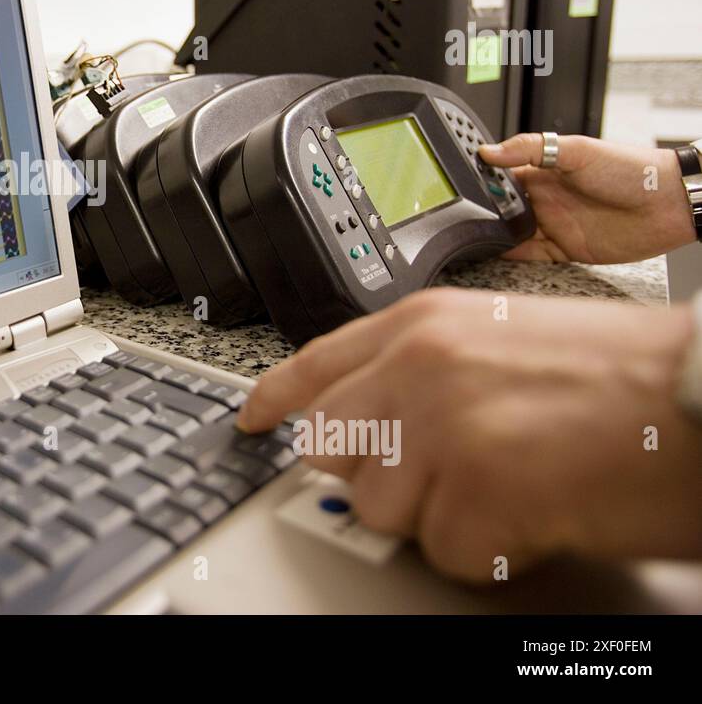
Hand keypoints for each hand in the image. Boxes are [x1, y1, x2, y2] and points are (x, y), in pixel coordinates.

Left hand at [237, 288, 701, 580]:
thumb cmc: (626, 376)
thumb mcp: (506, 342)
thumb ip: (426, 374)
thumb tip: (372, 425)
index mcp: (425, 324)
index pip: (316, 363)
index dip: (276, 397)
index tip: (249, 419)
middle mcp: (419, 366)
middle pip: (331, 447)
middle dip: (383, 474)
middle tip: (461, 471)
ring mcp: (440, 425)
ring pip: (380, 507)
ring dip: (443, 514)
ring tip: (517, 481)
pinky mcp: (473, 488)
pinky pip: (444, 550)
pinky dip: (490, 549)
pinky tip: (538, 508)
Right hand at [477, 133, 693, 263]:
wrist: (670, 204)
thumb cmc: (632, 170)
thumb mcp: (578, 150)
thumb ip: (531, 148)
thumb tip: (488, 150)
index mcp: (545, 171)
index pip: (503, 175)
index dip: (482, 180)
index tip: (457, 184)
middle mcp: (547, 199)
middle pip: (503, 208)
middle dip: (482, 211)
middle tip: (460, 214)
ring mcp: (555, 225)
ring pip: (512, 233)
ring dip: (493, 235)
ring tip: (469, 236)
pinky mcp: (566, 250)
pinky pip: (530, 255)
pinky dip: (511, 256)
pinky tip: (494, 253)